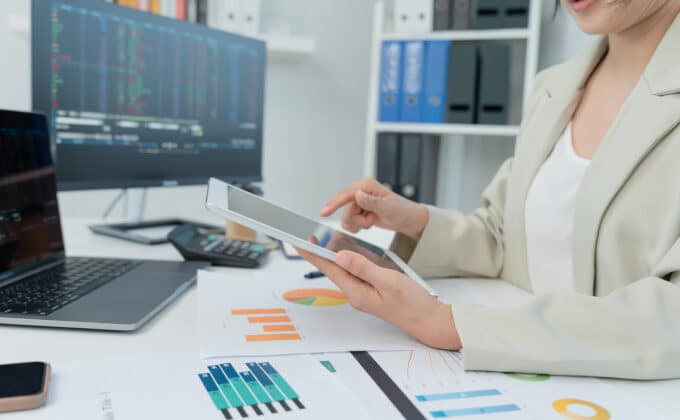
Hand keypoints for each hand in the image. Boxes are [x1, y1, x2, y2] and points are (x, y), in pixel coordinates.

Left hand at [296, 247, 461, 349]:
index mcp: (356, 291)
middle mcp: (356, 292)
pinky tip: (347, 248)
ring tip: (324, 236)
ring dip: (336, 253)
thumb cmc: (411, 303)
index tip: (299, 241)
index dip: (312, 254)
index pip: (328, 269)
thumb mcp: (388, 280)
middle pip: (334, 267)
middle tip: (310, 232)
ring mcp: (363, 290)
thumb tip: (340, 255)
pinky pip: (357, 270)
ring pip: (345, 267)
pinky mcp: (372, 288)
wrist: (428, 319)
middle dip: (321, 250)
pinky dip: (352, 257)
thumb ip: (363, 267)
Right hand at [320, 178, 428, 240]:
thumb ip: (371, 202)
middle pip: (345, 211)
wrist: (410, 220)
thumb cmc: (403, 211)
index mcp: (366, 186)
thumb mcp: (388, 208)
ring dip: (360, 224)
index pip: (345, 195)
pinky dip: (359, 226)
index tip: (324, 213)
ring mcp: (359, 202)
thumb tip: (357, 195)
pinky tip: (370, 223)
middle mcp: (361, 192)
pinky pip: (350, 222)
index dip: (334, 204)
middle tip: (373, 219)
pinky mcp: (359, 210)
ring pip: (347, 218)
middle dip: (359, 220)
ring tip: (373, 220)